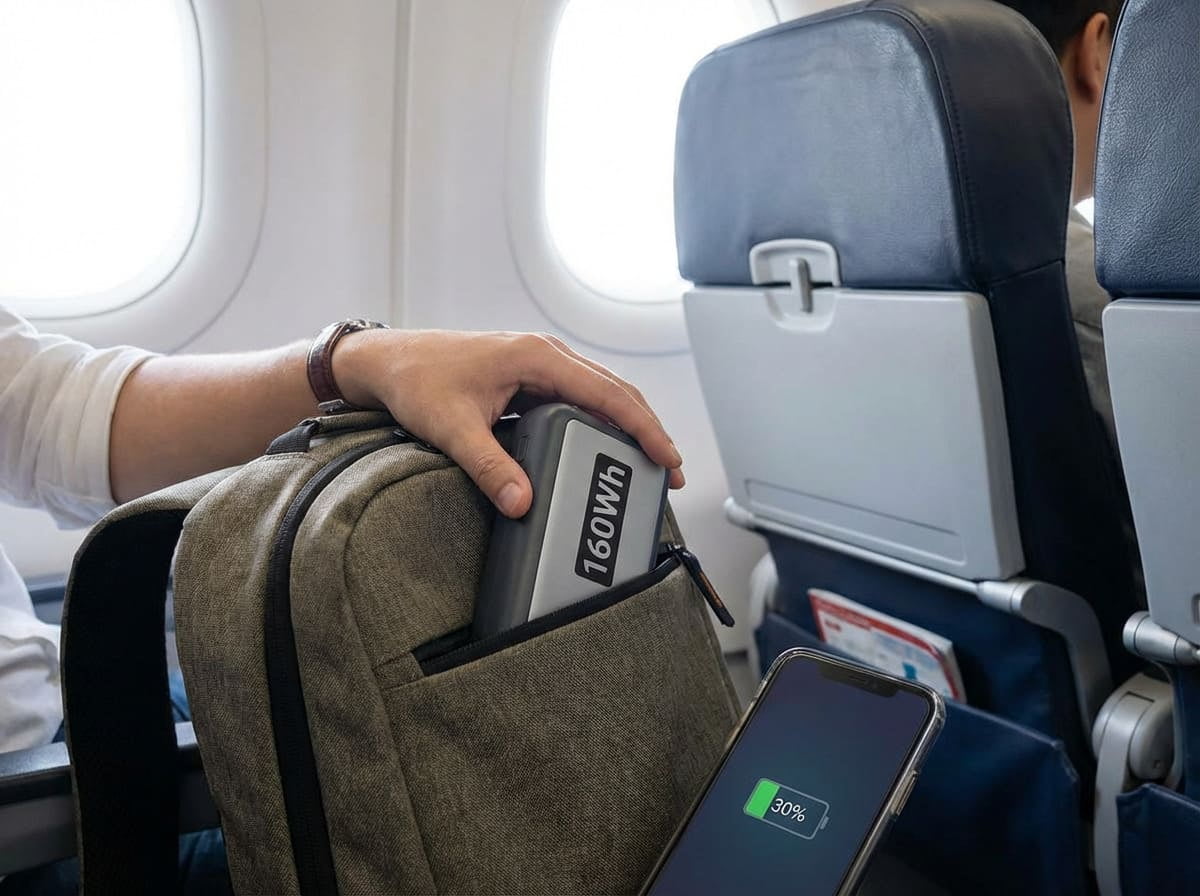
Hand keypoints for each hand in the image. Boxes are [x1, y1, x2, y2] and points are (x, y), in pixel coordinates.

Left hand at [331, 329, 684, 516]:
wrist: (386, 360)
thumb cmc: (417, 380)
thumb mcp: (452, 428)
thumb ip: (489, 466)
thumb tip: (522, 503)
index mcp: (536, 357)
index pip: (607, 393)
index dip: (643, 427)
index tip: (667, 457)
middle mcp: (545, 354)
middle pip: (614, 391)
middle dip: (647, 430)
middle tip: (669, 472)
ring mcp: (539, 363)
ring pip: (600, 392)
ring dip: (628, 425)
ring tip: (648, 463)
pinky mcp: (530, 376)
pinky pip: (579, 397)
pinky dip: (601, 421)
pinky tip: (606, 447)